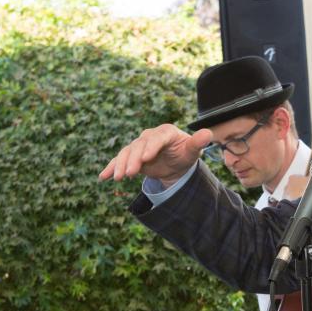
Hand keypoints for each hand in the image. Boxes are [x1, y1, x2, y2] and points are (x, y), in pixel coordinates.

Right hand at [98, 124, 212, 185]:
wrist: (175, 162)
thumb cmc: (185, 153)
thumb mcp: (192, 150)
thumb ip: (197, 143)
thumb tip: (208, 134)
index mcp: (165, 132)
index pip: (157, 138)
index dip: (151, 147)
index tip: (146, 158)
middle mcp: (149, 136)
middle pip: (139, 146)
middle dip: (133, 160)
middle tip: (130, 173)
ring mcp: (138, 145)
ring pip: (126, 153)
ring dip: (120, 165)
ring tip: (118, 178)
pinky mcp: (131, 156)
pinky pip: (119, 160)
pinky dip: (111, 168)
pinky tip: (103, 177)